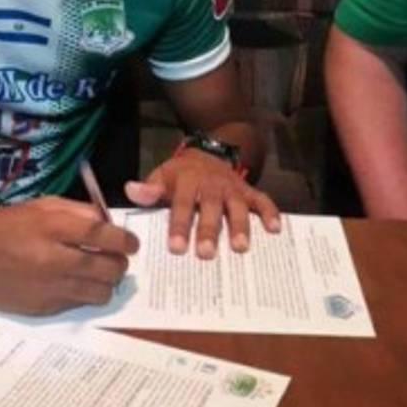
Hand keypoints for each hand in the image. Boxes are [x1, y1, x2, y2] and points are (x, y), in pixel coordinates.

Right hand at [0, 196, 138, 315]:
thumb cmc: (6, 224)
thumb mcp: (41, 206)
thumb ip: (78, 213)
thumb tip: (108, 224)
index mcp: (53, 227)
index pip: (104, 235)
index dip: (125, 240)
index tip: (132, 243)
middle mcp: (54, 259)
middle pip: (109, 268)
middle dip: (120, 263)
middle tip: (116, 258)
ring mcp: (49, 287)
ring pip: (100, 293)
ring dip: (105, 283)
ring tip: (96, 273)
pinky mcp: (42, 309)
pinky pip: (78, 304)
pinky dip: (82, 294)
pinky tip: (71, 283)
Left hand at [124, 149, 279, 258]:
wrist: (208, 153)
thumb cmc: (181, 174)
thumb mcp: (161, 175)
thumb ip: (149, 188)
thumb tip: (131, 190)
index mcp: (187, 181)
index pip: (181, 205)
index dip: (179, 226)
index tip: (177, 248)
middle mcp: (211, 185)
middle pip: (210, 208)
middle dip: (209, 230)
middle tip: (207, 253)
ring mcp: (232, 188)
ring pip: (237, 206)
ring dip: (239, 226)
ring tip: (240, 248)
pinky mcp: (248, 191)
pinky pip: (262, 200)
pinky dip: (269, 213)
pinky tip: (275, 229)